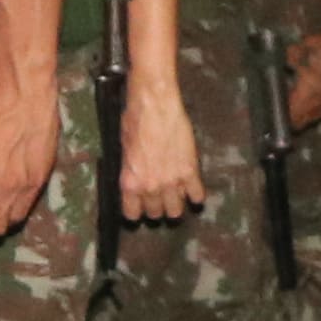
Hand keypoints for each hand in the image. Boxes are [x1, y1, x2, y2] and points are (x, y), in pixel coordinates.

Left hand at [114, 76, 205, 220]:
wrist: (156, 106)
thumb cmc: (135, 121)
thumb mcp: (123, 150)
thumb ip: (130, 171)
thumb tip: (134, 181)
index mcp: (130, 182)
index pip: (132, 214)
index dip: (136, 212)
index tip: (139, 208)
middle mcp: (150, 187)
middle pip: (156, 213)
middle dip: (156, 208)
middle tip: (158, 199)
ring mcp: (172, 181)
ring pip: (176, 211)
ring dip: (175, 206)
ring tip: (175, 198)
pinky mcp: (190, 172)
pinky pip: (197, 195)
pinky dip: (196, 196)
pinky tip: (193, 192)